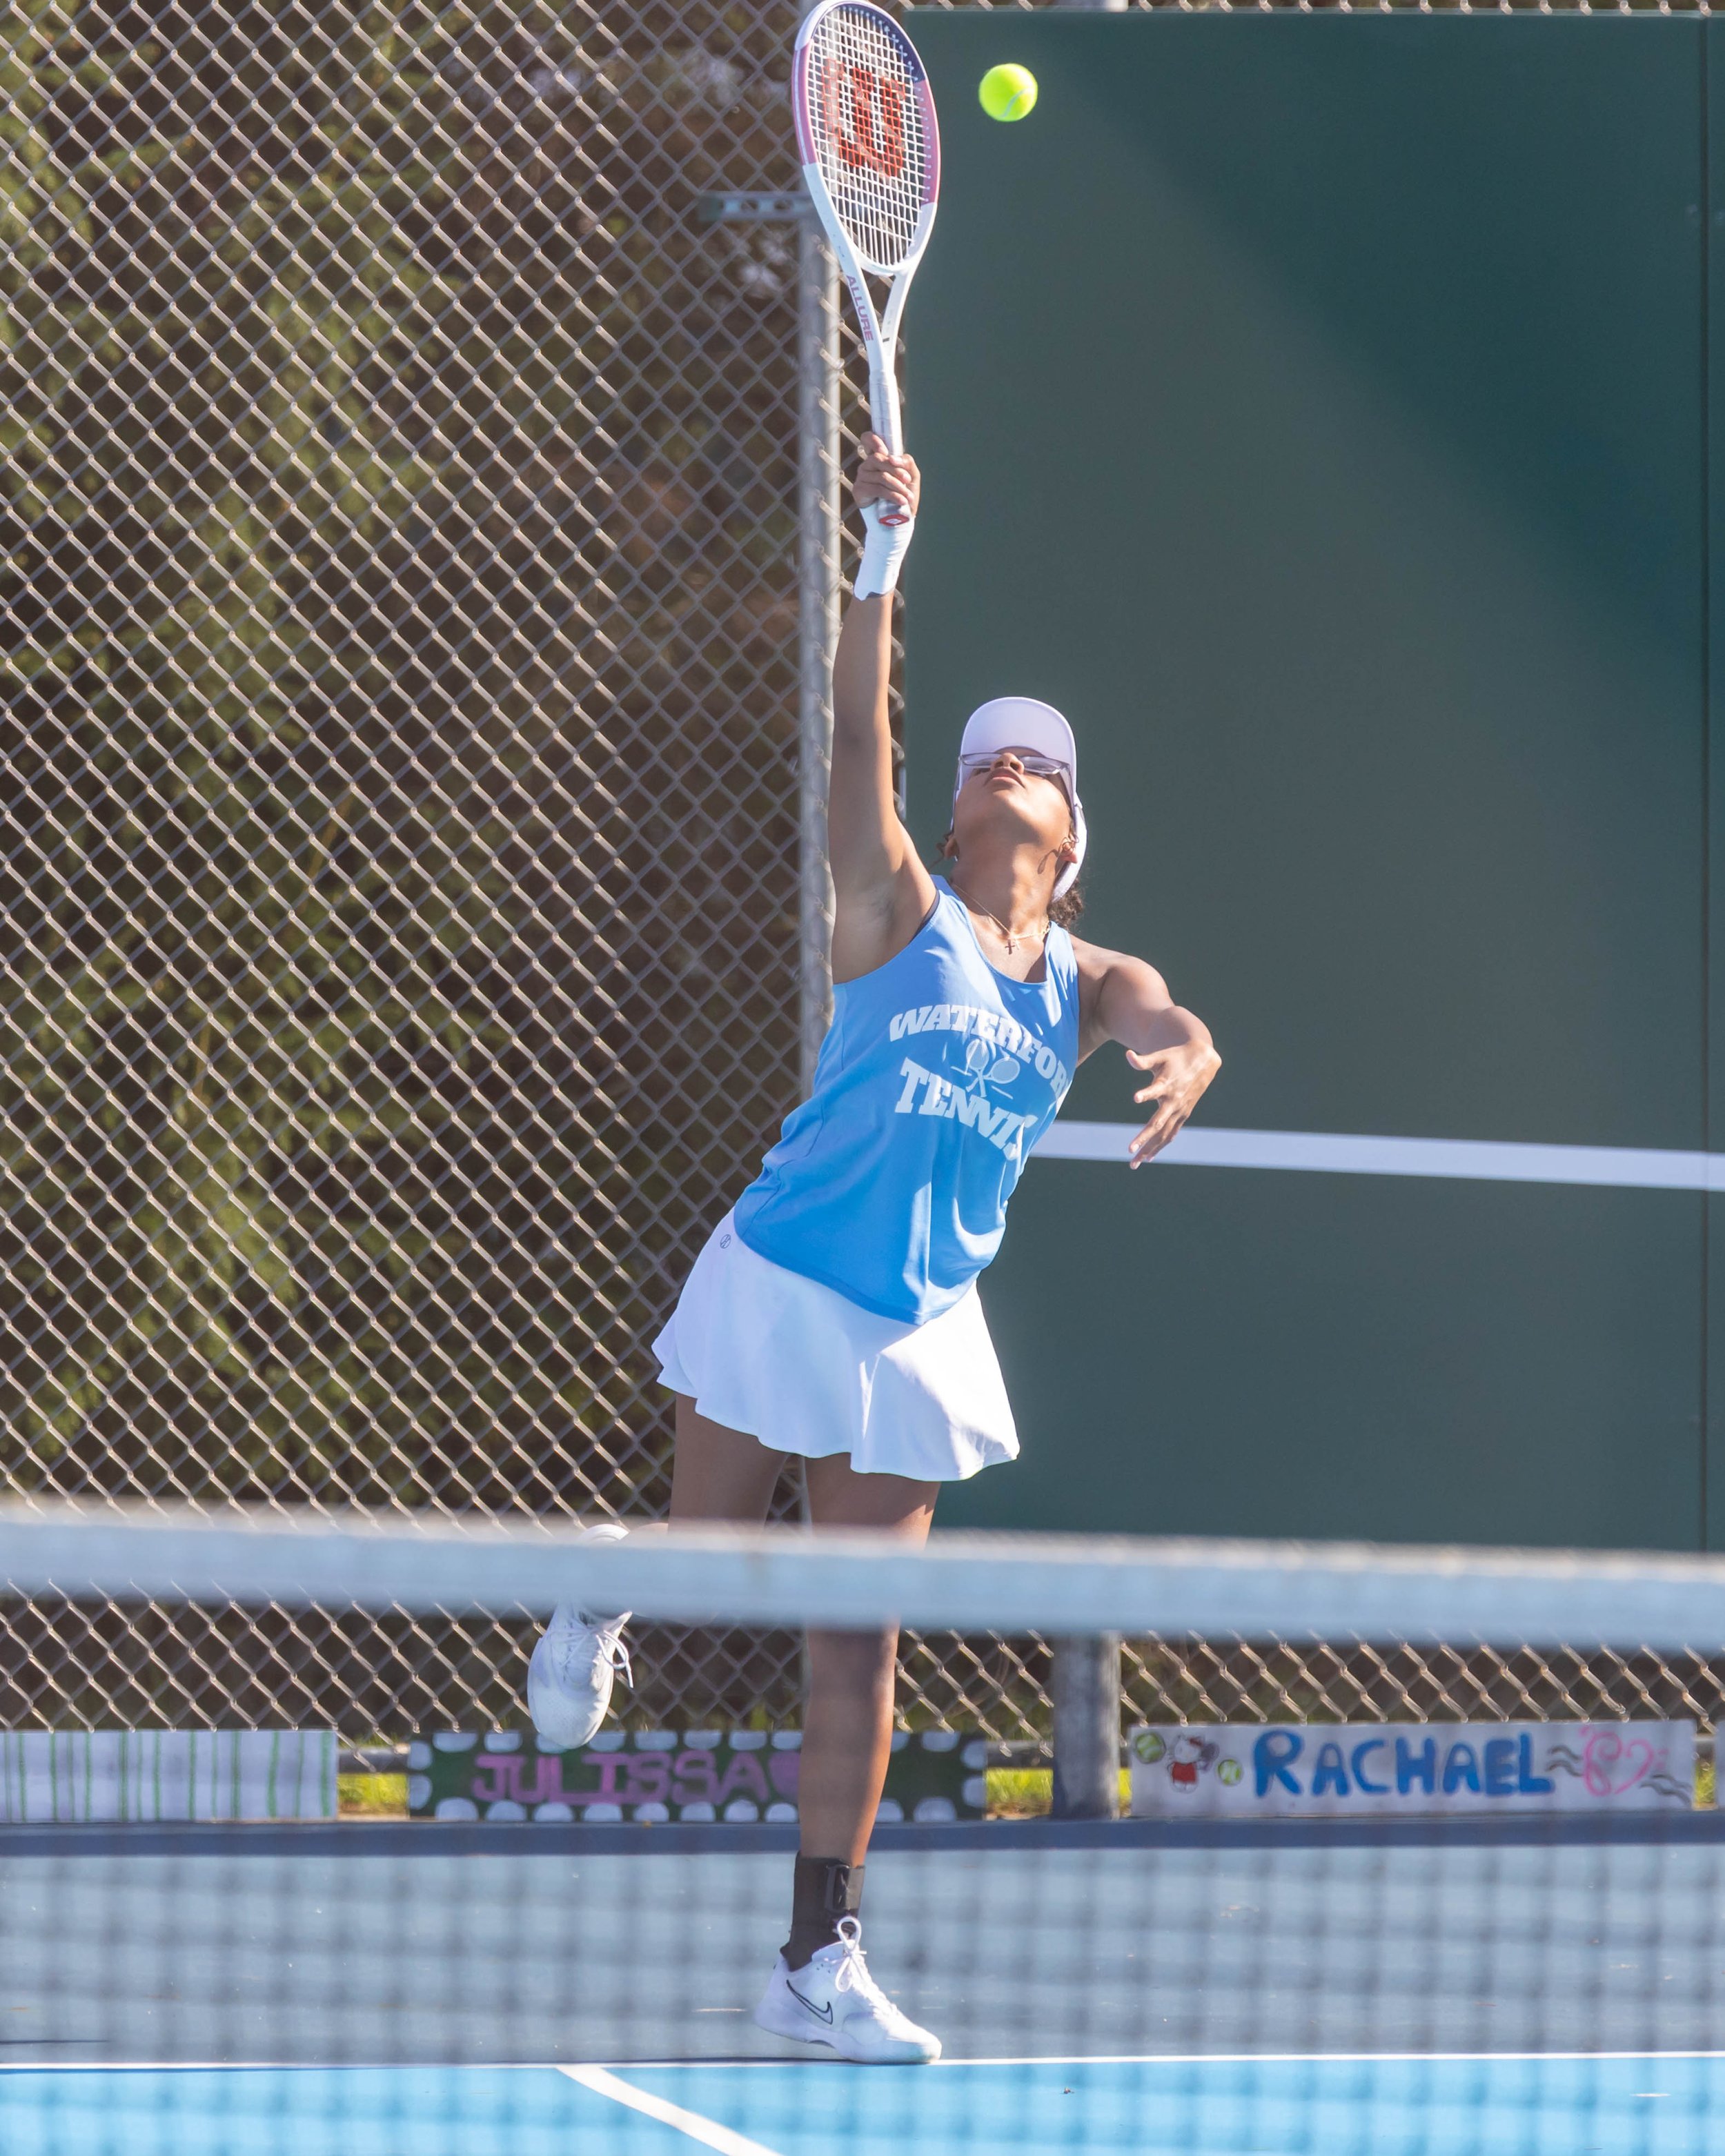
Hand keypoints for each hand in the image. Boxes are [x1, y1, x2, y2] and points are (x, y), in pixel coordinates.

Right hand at [854, 433, 919, 521]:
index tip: (884, 450)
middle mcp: (867, 465)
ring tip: (908, 497)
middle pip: (877, 458)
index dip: (873, 440)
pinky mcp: (859, 491)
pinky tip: (901, 501)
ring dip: (898, 487)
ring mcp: (861, 478)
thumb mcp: (911, 475)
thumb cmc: (904, 494)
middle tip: (907, 479)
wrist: (900, 518)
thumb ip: (906, 462)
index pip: (867, 439)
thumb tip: (894, 458)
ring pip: (881, 476)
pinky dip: (892, 495)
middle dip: (895, 469)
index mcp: (878, 458)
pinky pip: (877, 489)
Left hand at [1124, 1038, 1220, 1168]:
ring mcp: (1180, 1110)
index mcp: (1167, 1084)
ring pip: (1164, 1134)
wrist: (1204, 1061)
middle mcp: (1174, 1101)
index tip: (1136, 1097)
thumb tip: (1127, 1054)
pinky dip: (1161, 1144)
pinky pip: (1171, 1133)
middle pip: (1158, 1124)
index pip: (1154, 1091)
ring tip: (1135, 1163)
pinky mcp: (1184, 1114)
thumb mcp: (1160, 1057)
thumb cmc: (1177, 1057)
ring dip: (1150, 1148)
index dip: (1146, 1093)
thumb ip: (1143, 1061)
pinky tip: (1150, 1156)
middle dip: (1144, 1139)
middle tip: (1130, 1152)